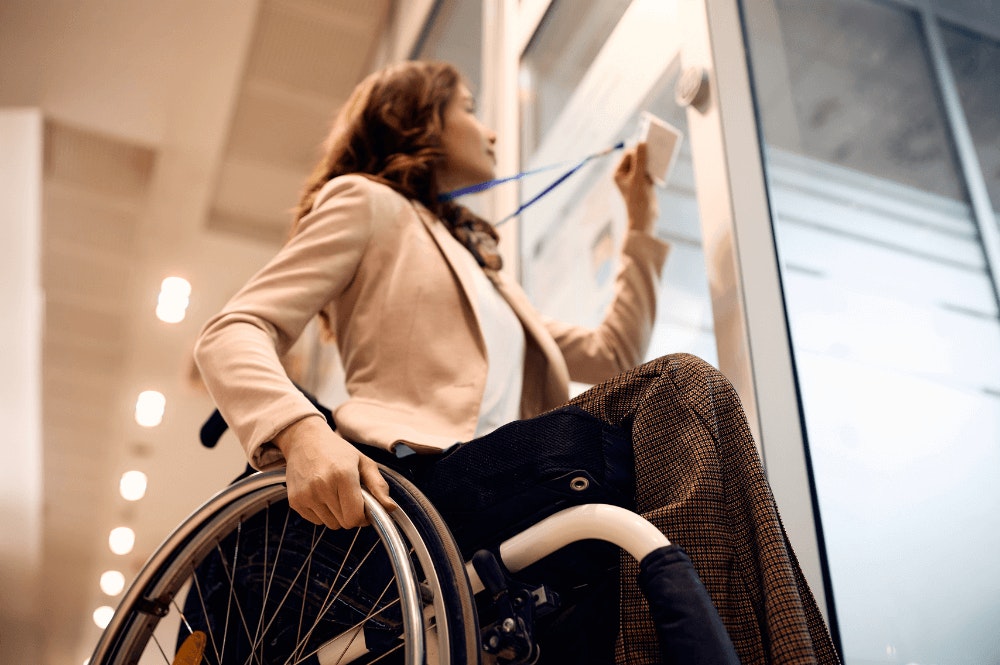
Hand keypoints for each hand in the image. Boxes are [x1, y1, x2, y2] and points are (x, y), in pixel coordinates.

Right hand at [274, 415, 397, 528]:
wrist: (304, 440)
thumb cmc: (337, 451)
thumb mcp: (363, 462)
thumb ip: (379, 486)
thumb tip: (391, 508)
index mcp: (343, 475)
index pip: (355, 517)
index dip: (364, 517)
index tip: (365, 508)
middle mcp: (322, 486)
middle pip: (344, 523)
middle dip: (351, 514)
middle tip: (350, 496)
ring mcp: (306, 495)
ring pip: (331, 524)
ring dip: (337, 515)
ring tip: (334, 493)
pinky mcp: (295, 501)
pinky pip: (316, 521)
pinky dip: (322, 513)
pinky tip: (321, 495)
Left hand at [614, 142, 657, 234]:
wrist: (644, 218)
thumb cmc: (638, 199)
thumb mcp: (638, 177)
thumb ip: (641, 159)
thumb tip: (641, 143)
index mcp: (618, 173)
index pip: (628, 155)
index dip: (637, 148)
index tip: (647, 140)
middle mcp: (625, 175)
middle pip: (637, 158)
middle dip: (646, 153)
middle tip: (657, 144)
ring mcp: (635, 179)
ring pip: (645, 164)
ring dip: (652, 159)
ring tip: (662, 151)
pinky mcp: (644, 183)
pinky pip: (650, 170)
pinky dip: (656, 167)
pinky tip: (663, 163)